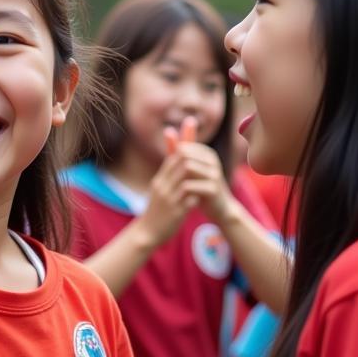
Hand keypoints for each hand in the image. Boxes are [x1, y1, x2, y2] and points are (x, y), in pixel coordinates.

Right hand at [136, 118, 199, 246]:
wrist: (146, 233)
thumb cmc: (155, 212)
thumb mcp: (159, 192)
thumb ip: (168, 179)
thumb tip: (179, 165)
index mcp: (159, 180)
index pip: (173, 156)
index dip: (184, 140)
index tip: (191, 123)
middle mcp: (163, 186)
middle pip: (180, 162)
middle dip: (194, 149)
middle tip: (206, 138)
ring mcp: (169, 198)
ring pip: (186, 179)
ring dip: (198, 174)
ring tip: (211, 170)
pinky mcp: (175, 211)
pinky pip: (189, 198)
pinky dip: (197, 193)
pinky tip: (205, 194)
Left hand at [166, 117, 234, 223]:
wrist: (220, 208)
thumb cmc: (201, 186)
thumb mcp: (189, 167)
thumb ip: (179, 150)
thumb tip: (167, 130)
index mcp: (207, 153)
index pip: (182, 148)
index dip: (173, 161)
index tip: (170, 175)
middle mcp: (212, 160)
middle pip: (184, 156)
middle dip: (174, 168)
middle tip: (170, 182)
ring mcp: (214, 173)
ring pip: (187, 167)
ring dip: (177, 178)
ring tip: (173, 189)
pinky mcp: (213, 188)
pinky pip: (190, 185)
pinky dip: (181, 190)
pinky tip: (179, 197)